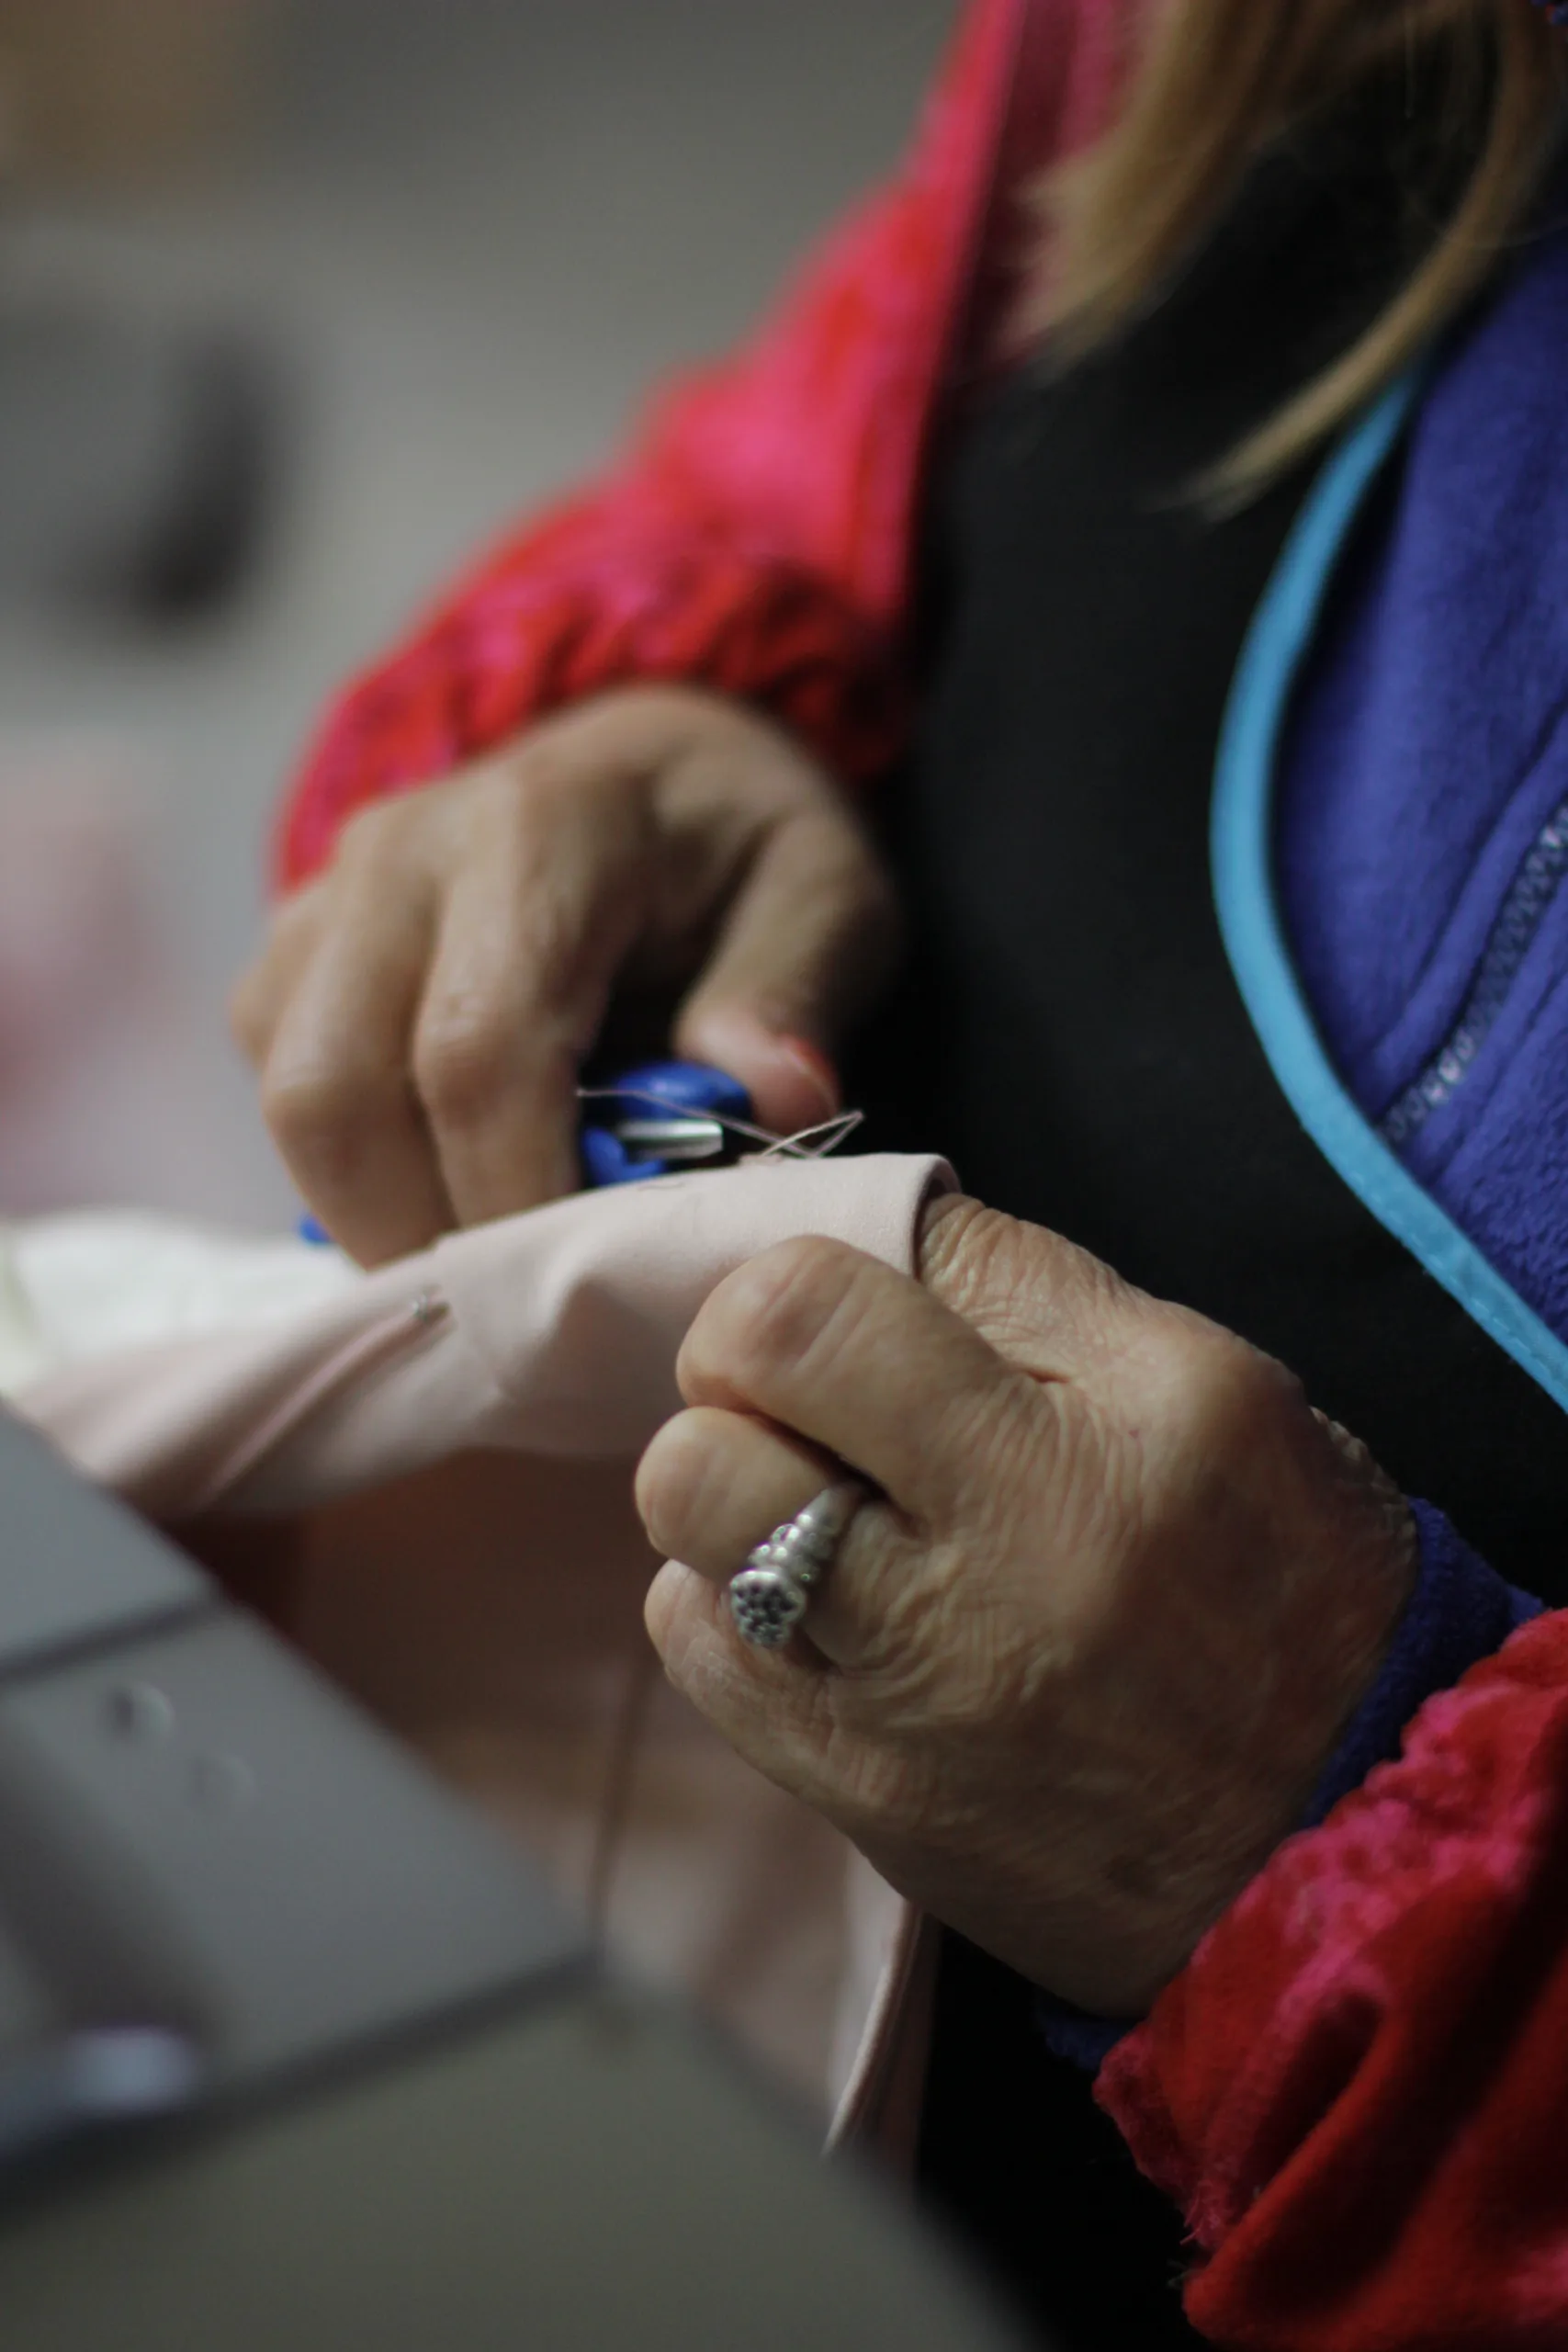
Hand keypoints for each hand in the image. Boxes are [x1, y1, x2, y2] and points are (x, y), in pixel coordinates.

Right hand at [232, 687, 898, 1264]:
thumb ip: (793, 989)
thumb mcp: (825, 893)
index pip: (477, 1053)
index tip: (581, 1286)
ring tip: (493, 1255)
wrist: (654, 763)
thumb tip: (766, 1098)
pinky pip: (276, 1082)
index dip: (514, 1193)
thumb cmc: (741, 846)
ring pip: (288, 1099)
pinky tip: (449, 1186)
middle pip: (336, 1093)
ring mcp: (329, 897)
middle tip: (523, 1307)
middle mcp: (403, 855)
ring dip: (374, 1211)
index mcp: (541, 831)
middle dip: (420, 1231)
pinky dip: (348, 1170)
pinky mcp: (294, 946)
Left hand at [636, 1195, 1415, 2015]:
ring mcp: (919, 1703)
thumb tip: (868, 1235)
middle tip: (806, 1409)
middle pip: (715, 1424)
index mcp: (1102, 1435)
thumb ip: (1025, 1287)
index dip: (782, 1291)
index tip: (831, 1321)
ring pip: (691, 1531)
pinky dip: (736, 1610)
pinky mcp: (869, 1799)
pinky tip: (824, 1612)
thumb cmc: (1283, 1583)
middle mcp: (1001, 1572)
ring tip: (817, 1511)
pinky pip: (708, 1656)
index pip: (810, 1309)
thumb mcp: (1207, 1386)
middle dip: (732, 1382)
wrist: (1333, 1840)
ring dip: (727, 1494)